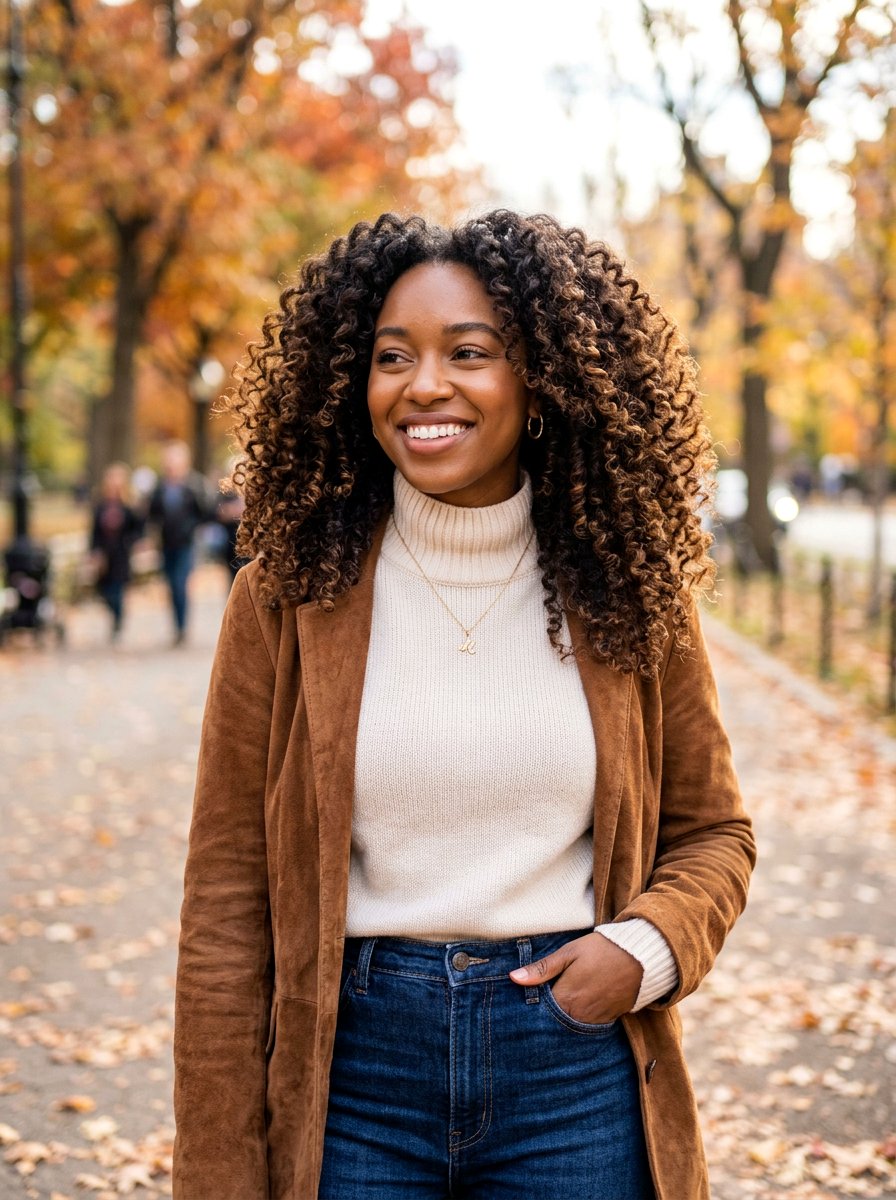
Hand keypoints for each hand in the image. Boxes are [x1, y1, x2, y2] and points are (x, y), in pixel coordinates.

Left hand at [509, 932, 641, 1023]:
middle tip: (535, 1010)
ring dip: (561, 1021)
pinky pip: (588, 1027)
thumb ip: (542, 968)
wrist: (640, 956)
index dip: (530, 1009)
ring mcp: (595, 1020)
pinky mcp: (609, 1020)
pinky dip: (579, 1021)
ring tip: (554, 1010)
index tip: (521, 1005)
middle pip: (554, 1024)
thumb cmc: (601, 950)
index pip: (539, 1013)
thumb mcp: (569, 952)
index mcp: (566, 997)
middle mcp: (579, 1014)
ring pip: (570, 1027)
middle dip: (544, 1019)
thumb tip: (513, 978)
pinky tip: (575, 1010)